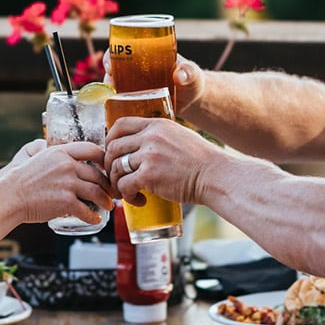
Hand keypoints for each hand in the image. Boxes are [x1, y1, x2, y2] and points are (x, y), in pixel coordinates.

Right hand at [2, 141, 112, 224]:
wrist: (9, 196)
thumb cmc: (21, 180)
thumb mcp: (38, 158)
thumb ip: (54, 156)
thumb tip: (65, 157)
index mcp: (61, 152)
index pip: (92, 149)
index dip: (104, 158)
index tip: (108, 167)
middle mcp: (67, 165)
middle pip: (97, 174)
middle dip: (108, 185)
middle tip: (112, 192)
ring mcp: (67, 183)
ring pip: (96, 192)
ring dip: (105, 201)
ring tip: (108, 206)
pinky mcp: (65, 202)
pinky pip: (86, 210)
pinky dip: (93, 216)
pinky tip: (95, 219)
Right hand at [102, 54, 205, 114]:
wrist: (192, 100)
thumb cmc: (192, 80)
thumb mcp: (192, 74)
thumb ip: (189, 72)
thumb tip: (180, 74)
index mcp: (143, 57)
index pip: (119, 51)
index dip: (110, 57)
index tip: (110, 66)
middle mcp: (133, 72)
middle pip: (112, 73)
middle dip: (107, 80)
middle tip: (112, 89)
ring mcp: (132, 89)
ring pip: (112, 91)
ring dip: (108, 99)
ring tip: (113, 107)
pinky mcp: (134, 105)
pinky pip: (119, 107)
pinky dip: (115, 113)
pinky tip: (116, 121)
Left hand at [103, 115, 218, 204]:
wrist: (215, 176)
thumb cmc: (201, 161)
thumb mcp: (180, 136)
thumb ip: (160, 136)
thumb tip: (141, 145)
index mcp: (157, 124)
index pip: (121, 124)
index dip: (110, 139)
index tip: (112, 153)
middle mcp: (151, 136)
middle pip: (113, 146)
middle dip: (109, 165)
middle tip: (116, 177)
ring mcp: (149, 155)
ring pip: (116, 167)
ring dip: (117, 182)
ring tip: (127, 192)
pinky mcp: (150, 174)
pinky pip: (125, 184)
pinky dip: (127, 195)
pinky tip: (138, 200)